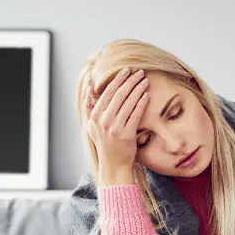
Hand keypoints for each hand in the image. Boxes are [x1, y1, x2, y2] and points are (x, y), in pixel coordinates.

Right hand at [82, 67, 150, 184]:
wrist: (113, 164)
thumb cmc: (104, 144)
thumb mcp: (91, 128)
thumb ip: (88, 110)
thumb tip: (88, 93)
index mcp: (94, 116)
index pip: (107, 93)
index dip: (117, 80)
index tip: (126, 71)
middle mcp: (103, 121)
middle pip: (119, 94)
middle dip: (130, 80)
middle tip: (139, 72)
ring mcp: (115, 128)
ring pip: (128, 102)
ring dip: (138, 89)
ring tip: (145, 81)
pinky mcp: (127, 134)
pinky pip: (135, 114)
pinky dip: (141, 103)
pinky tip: (146, 95)